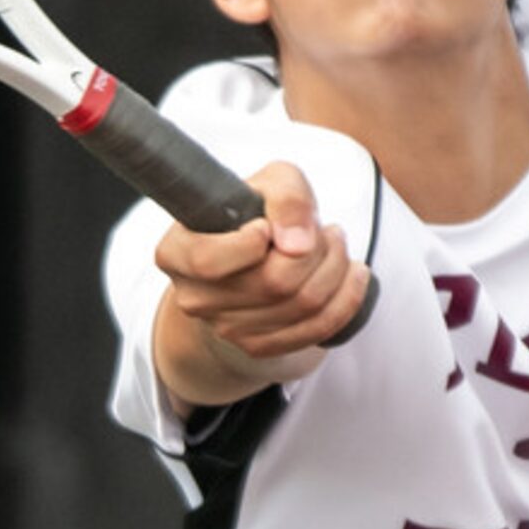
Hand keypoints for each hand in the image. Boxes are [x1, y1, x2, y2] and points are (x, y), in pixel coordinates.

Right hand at [153, 161, 373, 407]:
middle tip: (324, 230)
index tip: (268, 225)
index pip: (209, 260)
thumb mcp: (270, 182)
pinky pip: (317, 329)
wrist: (253, 251)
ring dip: (335, 269)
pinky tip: (352, 275)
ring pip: (302, 305)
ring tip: (336, 245)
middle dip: (315, 249)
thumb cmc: (254, 211)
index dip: (251, 242)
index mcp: (177, 253)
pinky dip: (345, 298)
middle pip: (273, 283)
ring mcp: (225, 328)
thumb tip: (298, 243)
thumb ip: (286, 197)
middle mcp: (195, 297)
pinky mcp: (257, 346)